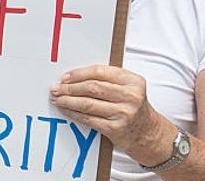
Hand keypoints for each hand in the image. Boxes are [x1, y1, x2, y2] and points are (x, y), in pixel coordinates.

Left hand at [49, 65, 173, 157]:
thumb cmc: (132, 107)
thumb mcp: (128, 88)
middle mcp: (130, 96)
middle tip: (56, 88)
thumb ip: (107, 80)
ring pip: (87, 103)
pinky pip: (88, 118)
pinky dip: (73, 113)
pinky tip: (65, 110)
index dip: (79, 74)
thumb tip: (73, 77)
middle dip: (69, 87)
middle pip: (92, 87)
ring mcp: (123, 113)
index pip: (100, 72)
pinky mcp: (115, 129)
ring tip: (57, 98)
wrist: (148, 132)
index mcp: (133, 81)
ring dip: (67, 101)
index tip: (65, 77)